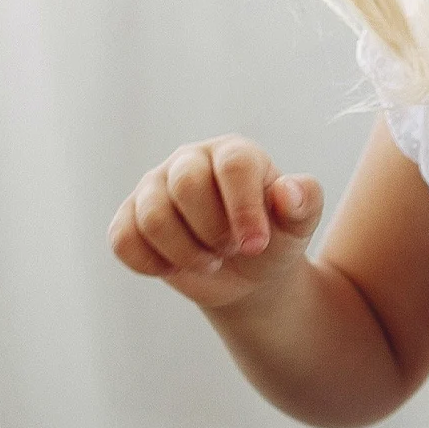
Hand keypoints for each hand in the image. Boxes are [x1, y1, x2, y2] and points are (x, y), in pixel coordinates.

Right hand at [108, 136, 323, 310]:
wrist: (247, 274)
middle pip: (186, 186)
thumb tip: (287, 192)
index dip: (243, 208)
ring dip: (186, 253)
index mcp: (234, 153)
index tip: (256, 245)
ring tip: (209, 260)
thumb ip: (304, 202)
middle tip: (231, 250)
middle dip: (213, 232)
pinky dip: (151, 264)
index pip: (232, 165)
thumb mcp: (299, 225)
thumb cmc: (274, 240)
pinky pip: (123, 240)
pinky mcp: (129, 217)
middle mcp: (189, 161)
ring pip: (153, 217)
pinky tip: (175, 267)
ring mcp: (154, 187)